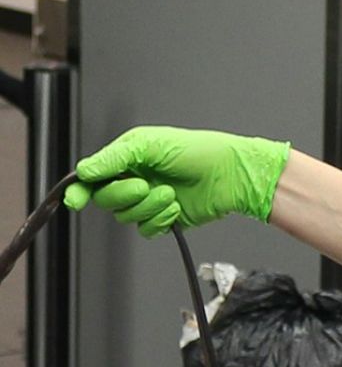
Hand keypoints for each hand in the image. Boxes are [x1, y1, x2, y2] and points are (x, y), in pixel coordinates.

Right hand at [62, 126, 290, 237]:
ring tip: (170, 193)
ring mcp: (149, 200)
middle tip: (144, 185)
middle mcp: (136, 179)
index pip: (93, 178)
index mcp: (130, 158)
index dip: (80, 190)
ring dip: (148, 206)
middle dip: (124, 195)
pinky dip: (160, 220)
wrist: (233, 175)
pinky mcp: (163, 218)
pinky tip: (176, 207)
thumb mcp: (155, 145)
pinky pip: (146, 230)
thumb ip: (116, 157)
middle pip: (106, 199)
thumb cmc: (201, 151)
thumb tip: (84, 170)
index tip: (75, 200)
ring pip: (125, 217)